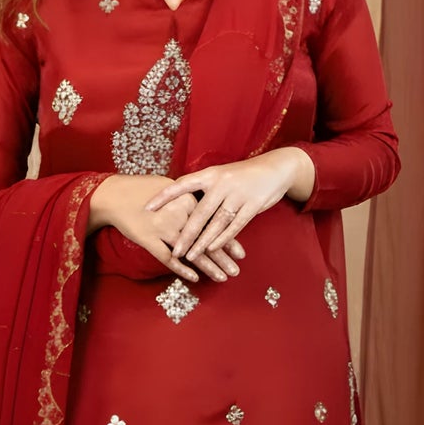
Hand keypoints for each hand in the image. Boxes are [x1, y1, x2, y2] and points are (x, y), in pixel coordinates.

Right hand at [88, 174, 245, 282]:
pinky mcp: (149, 239)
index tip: (241, 253)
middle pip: (205, 240)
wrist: (114, 194)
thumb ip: (190, 199)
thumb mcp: (171, 188)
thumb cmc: (143, 189)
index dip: (228, 239)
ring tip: (222, 278)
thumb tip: (208, 208)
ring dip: (208, 267)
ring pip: (191, 252)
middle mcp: (178, 214)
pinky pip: (168, 258)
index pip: (213, 224)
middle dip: (223, 258)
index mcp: (187, 200)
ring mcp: (163, 228)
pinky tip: (195, 278)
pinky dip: (182, 269)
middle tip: (236, 272)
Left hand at [143, 147, 314, 264]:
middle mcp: (222, 183)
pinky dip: (223, 238)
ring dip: (203, 241)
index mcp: (210, 174)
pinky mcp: (253, 205)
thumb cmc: (243, 175)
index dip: (164, 196)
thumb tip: (180, 203)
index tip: (147, 208)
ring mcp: (238, 194)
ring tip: (190, 256)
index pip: (182, 185)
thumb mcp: (222, 176)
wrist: (276, 168)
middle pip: (199, 212)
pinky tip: (213, 249)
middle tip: (173, 250)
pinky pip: (235, 225)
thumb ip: (204, 189)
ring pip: (216, 222)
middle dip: (186, 234)